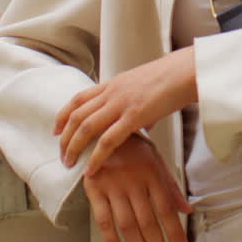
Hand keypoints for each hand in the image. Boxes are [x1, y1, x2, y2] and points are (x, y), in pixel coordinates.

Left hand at [54, 47, 197, 173]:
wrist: (186, 71)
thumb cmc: (172, 79)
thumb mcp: (146, 88)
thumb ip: (138, 106)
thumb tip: (143, 125)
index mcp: (114, 83)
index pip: (79, 98)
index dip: (63, 115)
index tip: (56, 129)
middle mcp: (112, 92)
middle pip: (77, 115)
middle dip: (65, 137)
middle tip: (61, 154)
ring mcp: (121, 103)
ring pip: (86, 128)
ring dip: (74, 147)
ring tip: (69, 163)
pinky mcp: (134, 116)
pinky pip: (108, 141)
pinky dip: (96, 158)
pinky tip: (91, 170)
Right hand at [83, 134, 191, 241]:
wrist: (101, 128)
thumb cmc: (132, 146)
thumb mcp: (155, 160)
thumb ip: (170, 187)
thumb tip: (188, 210)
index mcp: (151, 173)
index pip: (166, 210)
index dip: (174, 234)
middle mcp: (134, 181)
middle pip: (148, 222)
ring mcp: (113, 186)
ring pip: (127, 225)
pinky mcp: (94, 190)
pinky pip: (103, 221)